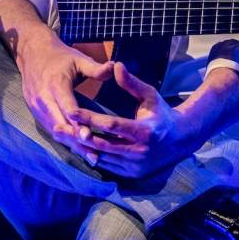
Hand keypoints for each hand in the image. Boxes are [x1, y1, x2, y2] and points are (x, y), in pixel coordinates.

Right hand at [17, 31, 114, 148]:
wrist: (32, 53)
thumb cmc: (61, 57)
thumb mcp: (79, 59)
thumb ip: (96, 68)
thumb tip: (114, 67)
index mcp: (55, 84)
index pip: (66, 108)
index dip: (77, 123)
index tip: (90, 135)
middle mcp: (44, 97)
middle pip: (60, 124)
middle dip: (76, 140)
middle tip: (93, 155)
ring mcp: (37, 105)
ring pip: (54, 129)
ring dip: (71, 143)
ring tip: (89, 156)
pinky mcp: (34, 110)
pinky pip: (49, 127)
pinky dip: (64, 138)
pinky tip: (78, 148)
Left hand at [70, 62, 199, 177]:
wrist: (180, 141)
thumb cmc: (161, 114)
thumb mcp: (150, 96)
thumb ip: (132, 83)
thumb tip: (116, 64)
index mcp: (145, 132)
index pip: (112, 125)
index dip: (90, 118)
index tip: (72, 111)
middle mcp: (141, 152)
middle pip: (103, 144)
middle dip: (79, 135)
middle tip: (58, 127)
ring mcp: (136, 166)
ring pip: (102, 156)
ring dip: (81, 147)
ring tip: (62, 136)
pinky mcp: (132, 174)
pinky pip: (107, 166)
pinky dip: (92, 155)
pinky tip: (76, 146)